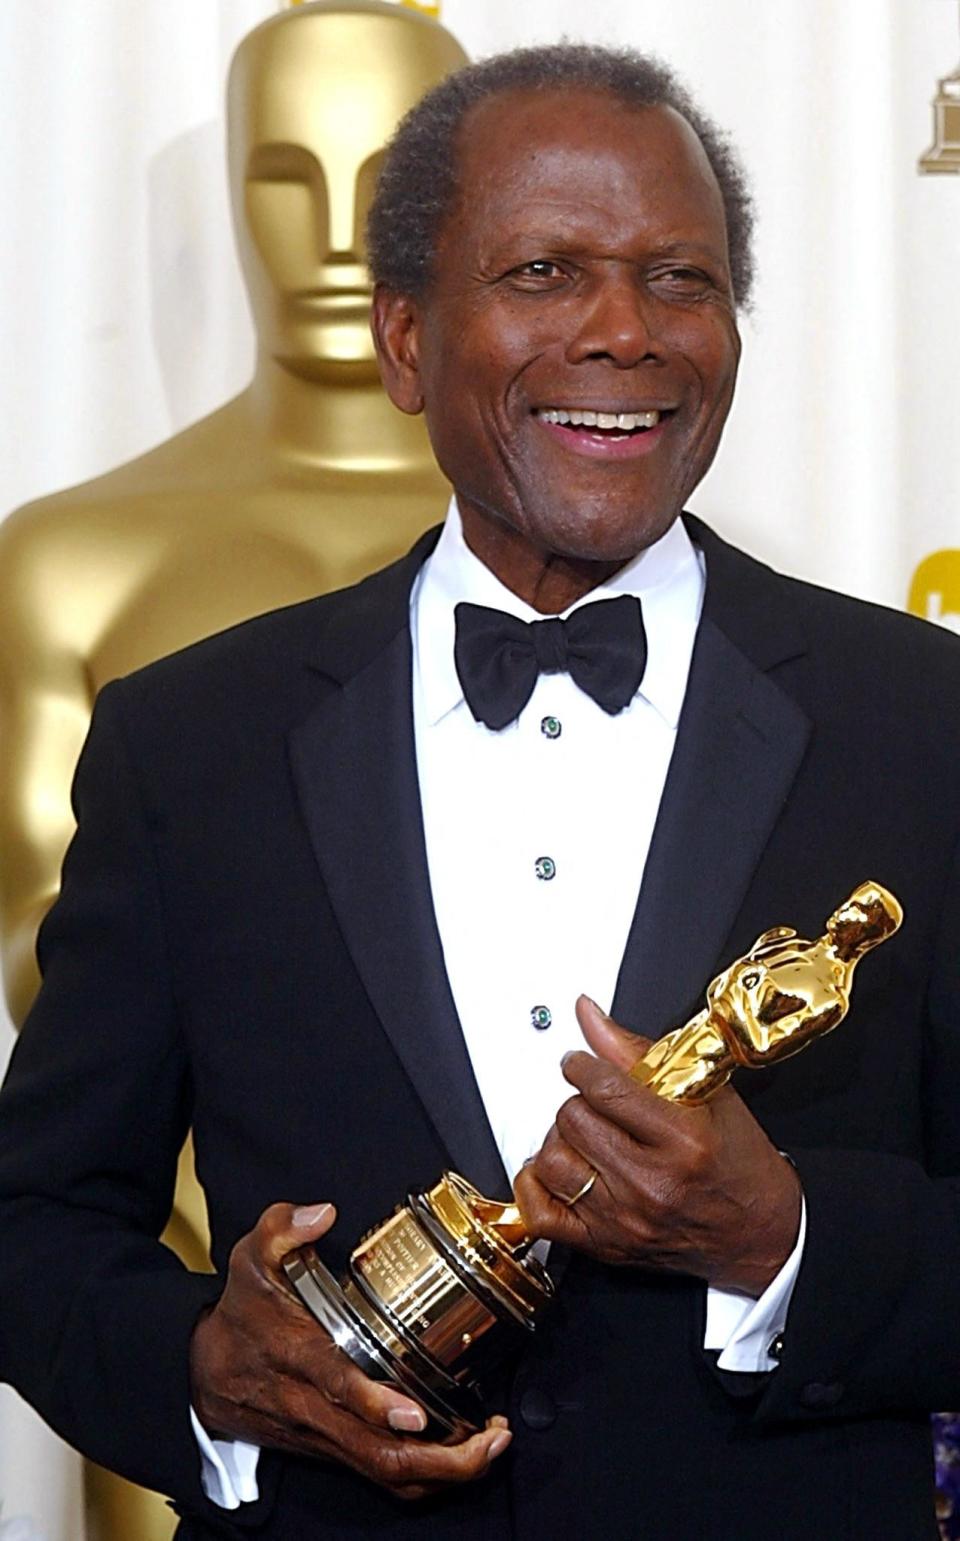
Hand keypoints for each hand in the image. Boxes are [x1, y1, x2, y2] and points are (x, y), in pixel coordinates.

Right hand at [189, 1202, 510, 1500]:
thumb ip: (281, 1228)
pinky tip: (462, 1453)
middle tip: (490, 1440)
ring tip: (491, 1447)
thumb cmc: (242, 1314)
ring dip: (443, 1471)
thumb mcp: (250, 1260)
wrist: (207, 1373)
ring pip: (385, 1472)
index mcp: (299, 1358)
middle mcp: (317, 1407)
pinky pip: (382, 1476)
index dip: (376, 1404)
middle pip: (377, 1452)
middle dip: (440, 1458)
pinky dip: (427, 1475)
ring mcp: (328, 1436)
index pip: (337, 1387)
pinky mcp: (336, 1449)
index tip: (417, 1411)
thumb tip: (321, 1213)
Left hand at [513, 997, 801, 1295]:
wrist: (761, 1233)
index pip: (605, 1088)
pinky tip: (560, 1169)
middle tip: (595, 1101)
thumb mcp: (707, 1095)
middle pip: (574, 1120)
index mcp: (683, 1141)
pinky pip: (542, 1213)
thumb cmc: (739, 1165)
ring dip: (560, 1138)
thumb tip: (589, 1017)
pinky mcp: (607, 1246)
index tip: (580, 1063)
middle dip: (578, 1100)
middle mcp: (651, 1183)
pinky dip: (538, 1185)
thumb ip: (639, 1053)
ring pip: (552, 1161)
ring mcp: (625, 1219)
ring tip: (583, 1133)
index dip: (581, 1065)